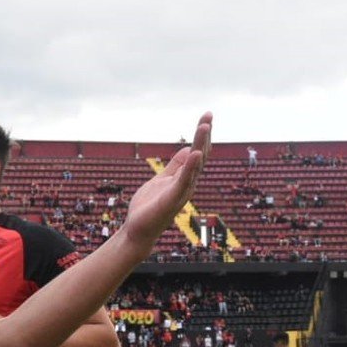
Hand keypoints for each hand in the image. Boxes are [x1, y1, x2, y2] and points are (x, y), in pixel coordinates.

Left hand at [122, 113, 211, 245]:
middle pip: (200, 155)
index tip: (207, 117)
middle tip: (208, 116)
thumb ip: (175, 166)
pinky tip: (194, 153)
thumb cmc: (149, 207)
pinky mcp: (172, 199)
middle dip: (204, 136)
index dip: (202, 136)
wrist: (138, 230)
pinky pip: (183, 181)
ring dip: (200, 145)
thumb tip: (188, 149)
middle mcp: (187, 183)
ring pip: (195, 165)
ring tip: (205, 126)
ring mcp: (181, 191)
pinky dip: (190, 167)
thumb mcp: (161, 180)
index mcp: (184, 178)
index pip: (197, 153)